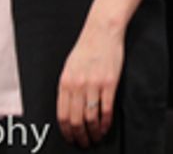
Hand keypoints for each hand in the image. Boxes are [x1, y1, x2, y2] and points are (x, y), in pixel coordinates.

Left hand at [57, 20, 123, 146]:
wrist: (102, 30)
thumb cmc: (86, 48)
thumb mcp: (69, 66)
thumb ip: (67, 87)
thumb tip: (67, 110)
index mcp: (65, 82)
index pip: (62, 115)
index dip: (67, 131)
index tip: (71, 138)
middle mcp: (77, 85)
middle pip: (76, 120)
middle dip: (80, 136)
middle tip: (84, 143)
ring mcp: (93, 84)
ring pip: (91, 118)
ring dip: (93, 133)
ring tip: (96, 137)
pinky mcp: (109, 83)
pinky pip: (106, 109)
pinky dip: (105, 123)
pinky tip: (105, 127)